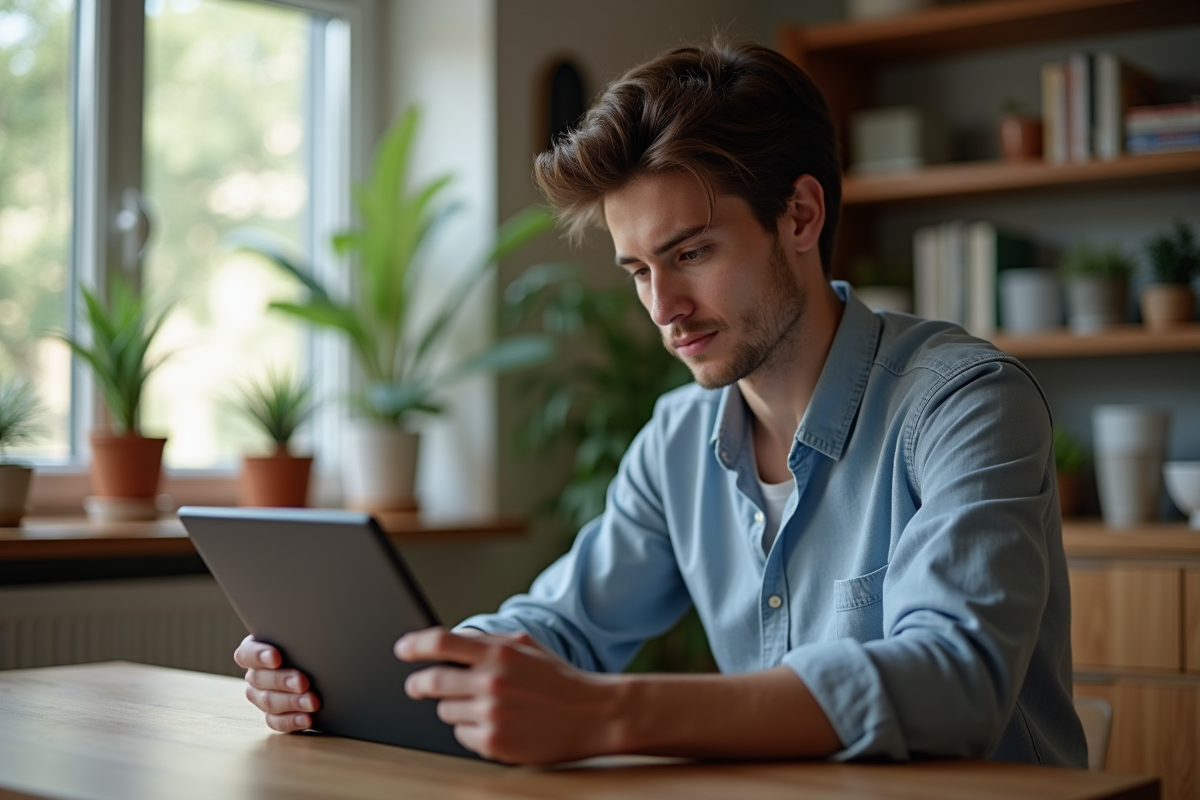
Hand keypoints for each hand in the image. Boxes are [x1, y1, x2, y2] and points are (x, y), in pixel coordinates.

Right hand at [233, 635, 320, 732]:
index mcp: (255, 651)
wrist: (322, 666)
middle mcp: (255, 675)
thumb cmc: (309, 644)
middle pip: (260, 679)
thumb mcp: (302, 637)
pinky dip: (292, 721)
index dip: (258, 656)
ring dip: (292, 702)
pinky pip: (276, 722)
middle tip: (304, 682)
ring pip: (269, 701)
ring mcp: (260, 696)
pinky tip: (308, 719)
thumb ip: (299, 636)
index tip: (276, 657)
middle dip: (283, 680)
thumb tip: (316, 630)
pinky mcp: (273, 715)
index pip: (246, 654)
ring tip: (313, 702)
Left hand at [396, 626, 618, 763]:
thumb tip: (450, 642)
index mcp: (499, 654)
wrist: (593, 715)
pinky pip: (461, 736)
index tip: (401, 649)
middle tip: (416, 685)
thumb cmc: (558, 680)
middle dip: (417, 684)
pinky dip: (470, 730)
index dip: (414, 645)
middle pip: (431, 681)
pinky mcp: (494, 743)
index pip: (441, 642)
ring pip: (445, 712)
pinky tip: (495, 724)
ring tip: (482, 705)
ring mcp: (491, 716)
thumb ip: (488, 643)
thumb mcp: (526, 646)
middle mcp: (492, 683)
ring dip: (454, 707)